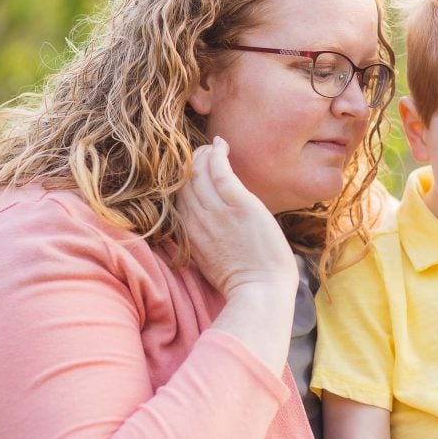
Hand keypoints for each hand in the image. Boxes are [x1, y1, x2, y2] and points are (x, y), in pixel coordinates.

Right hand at [176, 136, 295, 298]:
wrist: (260, 294)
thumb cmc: (244, 284)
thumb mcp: (211, 263)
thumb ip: (205, 242)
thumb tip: (211, 231)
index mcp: (190, 236)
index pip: (177, 198)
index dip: (181, 180)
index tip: (193, 170)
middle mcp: (197, 221)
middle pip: (183, 181)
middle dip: (191, 162)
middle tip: (203, 152)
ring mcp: (217, 212)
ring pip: (198, 172)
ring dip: (203, 154)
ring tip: (214, 147)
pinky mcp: (239, 205)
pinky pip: (220, 171)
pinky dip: (218, 154)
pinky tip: (221, 145)